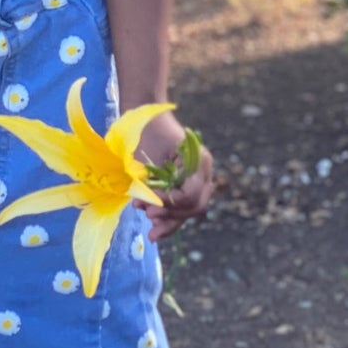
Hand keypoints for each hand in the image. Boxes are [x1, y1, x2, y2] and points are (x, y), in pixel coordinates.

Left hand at [134, 110, 213, 240]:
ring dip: (169, 221)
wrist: (144, 117)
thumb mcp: (150, 153)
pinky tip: (155, 230)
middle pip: (194, 205)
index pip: (192, 193)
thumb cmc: (145, 129)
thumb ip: (154, 181)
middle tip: (149, 216)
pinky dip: (169, 218)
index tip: (150, 204)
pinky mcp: (185, 185)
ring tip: (149, 225)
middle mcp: (202, 171)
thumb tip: (153, 209)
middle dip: (171, 215)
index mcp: (198, 160)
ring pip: (189, 210)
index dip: (171, 202)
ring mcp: (196, 179)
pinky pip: (181, 207)